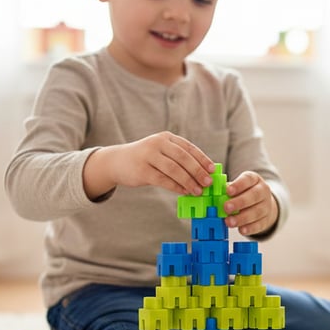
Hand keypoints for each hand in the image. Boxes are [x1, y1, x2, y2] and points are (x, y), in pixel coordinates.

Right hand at [83, 131, 213, 198]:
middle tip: (208, 182)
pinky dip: (176, 187)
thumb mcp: (161, 152)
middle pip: (183, 158)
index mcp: (166, 137)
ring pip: (174, 170)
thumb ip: (178, 159)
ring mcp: (148, 156)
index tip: (212, 170)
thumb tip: (203, 173)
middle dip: (198, 171)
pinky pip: (163, 180)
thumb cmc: (146, 159)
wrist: (118, 162)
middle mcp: (157, 143)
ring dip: (188, 181)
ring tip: (198, 191)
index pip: (188, 147)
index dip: (202, 159)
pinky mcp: (142, 170)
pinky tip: (184, 192)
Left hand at [224, 171, 277, 236]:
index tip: (228, 191)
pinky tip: (241, 230)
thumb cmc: (244, 193)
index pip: (248, 179)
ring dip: (242, 218)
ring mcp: (266, 206)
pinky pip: (260, 224)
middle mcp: (263, 191)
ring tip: (229, 222)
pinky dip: (250, 228)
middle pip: (254, 196)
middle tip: (226, 207)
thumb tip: (214, 195)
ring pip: (257, 212)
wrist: (262, 203)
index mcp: (254, 179)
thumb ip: (227, 190)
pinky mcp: (266, 219)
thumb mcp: (237, 186)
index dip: (238, 185)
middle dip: (239, 202)